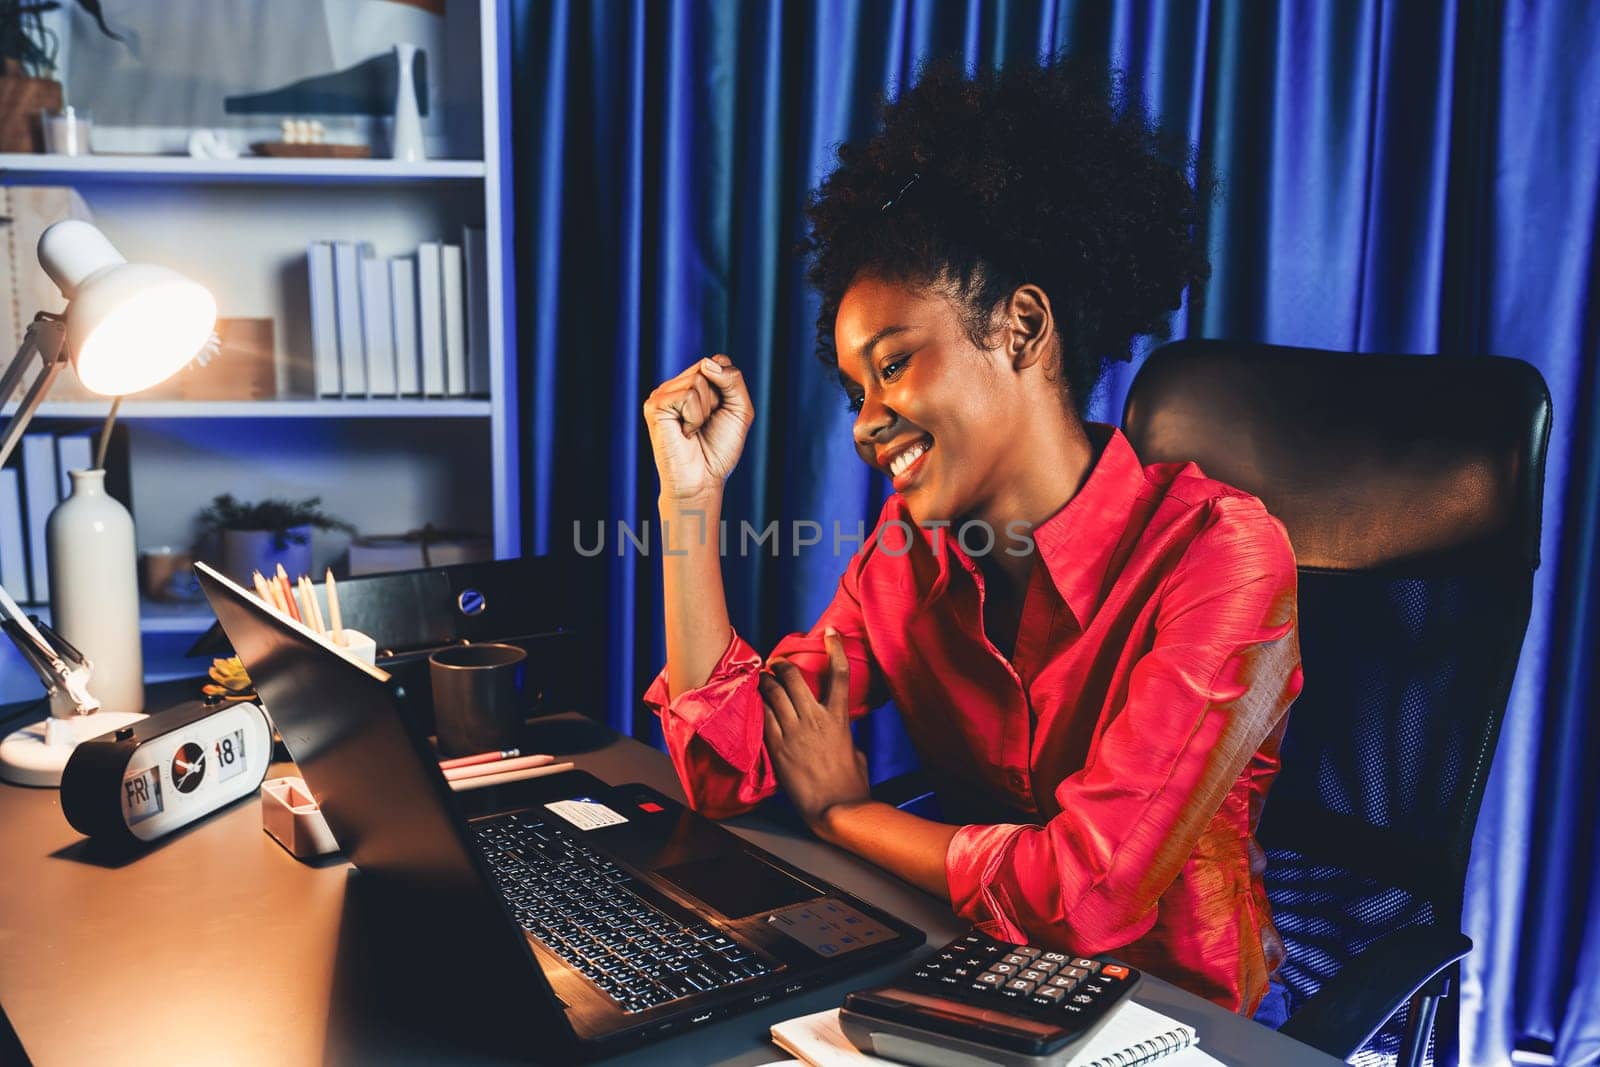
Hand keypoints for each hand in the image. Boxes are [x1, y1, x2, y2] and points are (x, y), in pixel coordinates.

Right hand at [642, 354, 753, 503]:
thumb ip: (733, 380)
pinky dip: (694, 418)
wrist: (702, 481)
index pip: (718, 361)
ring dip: (705, 411)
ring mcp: (662, 394)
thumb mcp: (740, 409)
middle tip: (706, 424)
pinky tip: (684, 433)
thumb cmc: (719, 449)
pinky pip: (688, 396)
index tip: (720, 414)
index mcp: (692, 384)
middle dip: (718, 399)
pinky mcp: (655, 405)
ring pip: (698, 380)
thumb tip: (706, 364)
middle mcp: (675, 385)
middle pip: (708, 368)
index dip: (728, 388)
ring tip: (693, 429)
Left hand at [760, 628, 870, 833]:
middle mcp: (815, 719)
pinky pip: (762, 717)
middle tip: (776, 664)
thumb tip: (837, 726)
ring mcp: (794, 732)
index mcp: (839, 717)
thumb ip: (843, 730)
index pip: (839, 673)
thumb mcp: (854, 748)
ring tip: (761, 679)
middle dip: (782, 665)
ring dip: (765, 682)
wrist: (836, 807)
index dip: (834, 647)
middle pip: (794, 677)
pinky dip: (757, 706)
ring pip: (773, 693)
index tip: (829, 632)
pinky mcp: (778, 747)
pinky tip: (753, 703)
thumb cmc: (851, 782)